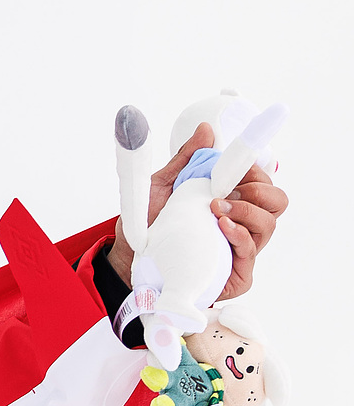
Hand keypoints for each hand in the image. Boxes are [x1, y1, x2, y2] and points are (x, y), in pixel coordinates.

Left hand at [108, 122, 289, 300]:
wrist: (128, 258)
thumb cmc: (150, 225)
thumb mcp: (162, 186)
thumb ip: (186, 159)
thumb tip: (206, 130)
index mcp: (233, 201)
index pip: (263, 182)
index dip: (255, 171)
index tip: (234, 167)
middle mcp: (242, 224)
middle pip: (276, 201)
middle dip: (258, 189)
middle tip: (226, 190)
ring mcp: (240, 249)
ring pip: (268, 224)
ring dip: (247, 210)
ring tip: (215, 208)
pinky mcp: (235, 275)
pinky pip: (251, 253)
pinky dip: (240, 236)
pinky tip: (222, 226)